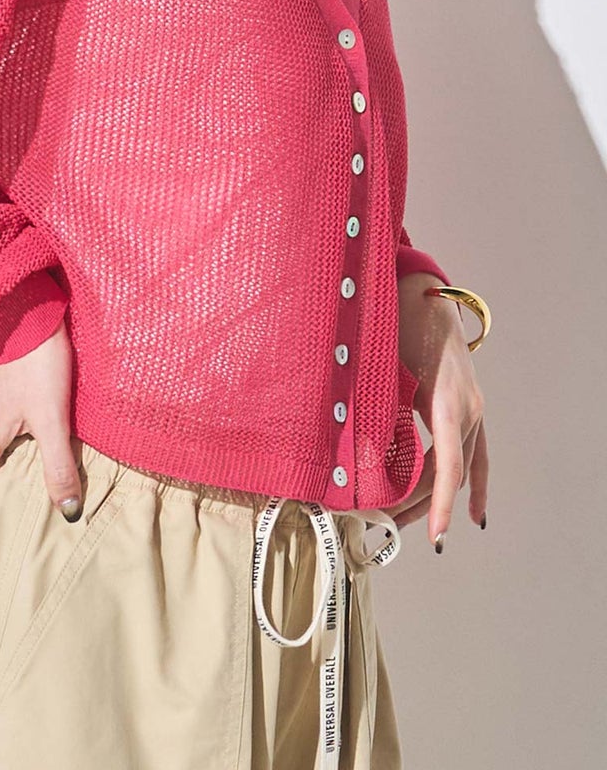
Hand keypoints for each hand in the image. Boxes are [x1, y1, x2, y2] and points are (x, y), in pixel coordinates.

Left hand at [383, 273, 488, 548]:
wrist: (421, 293)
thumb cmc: (394, 323)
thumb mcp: (382, 366)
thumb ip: (376, 406)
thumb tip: (352, 451)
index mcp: (447, 401)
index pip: (447, 465)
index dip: (440, 502)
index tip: (435, 534)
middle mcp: (467, 408)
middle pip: (449, 471)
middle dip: (422, 503)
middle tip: (388, 525)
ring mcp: (472, 407)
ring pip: (459, 465)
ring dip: (436, 495)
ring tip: (409, 523)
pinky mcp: (469, 405)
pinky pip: (477, 452)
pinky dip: (475, 484)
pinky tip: (476, 516)